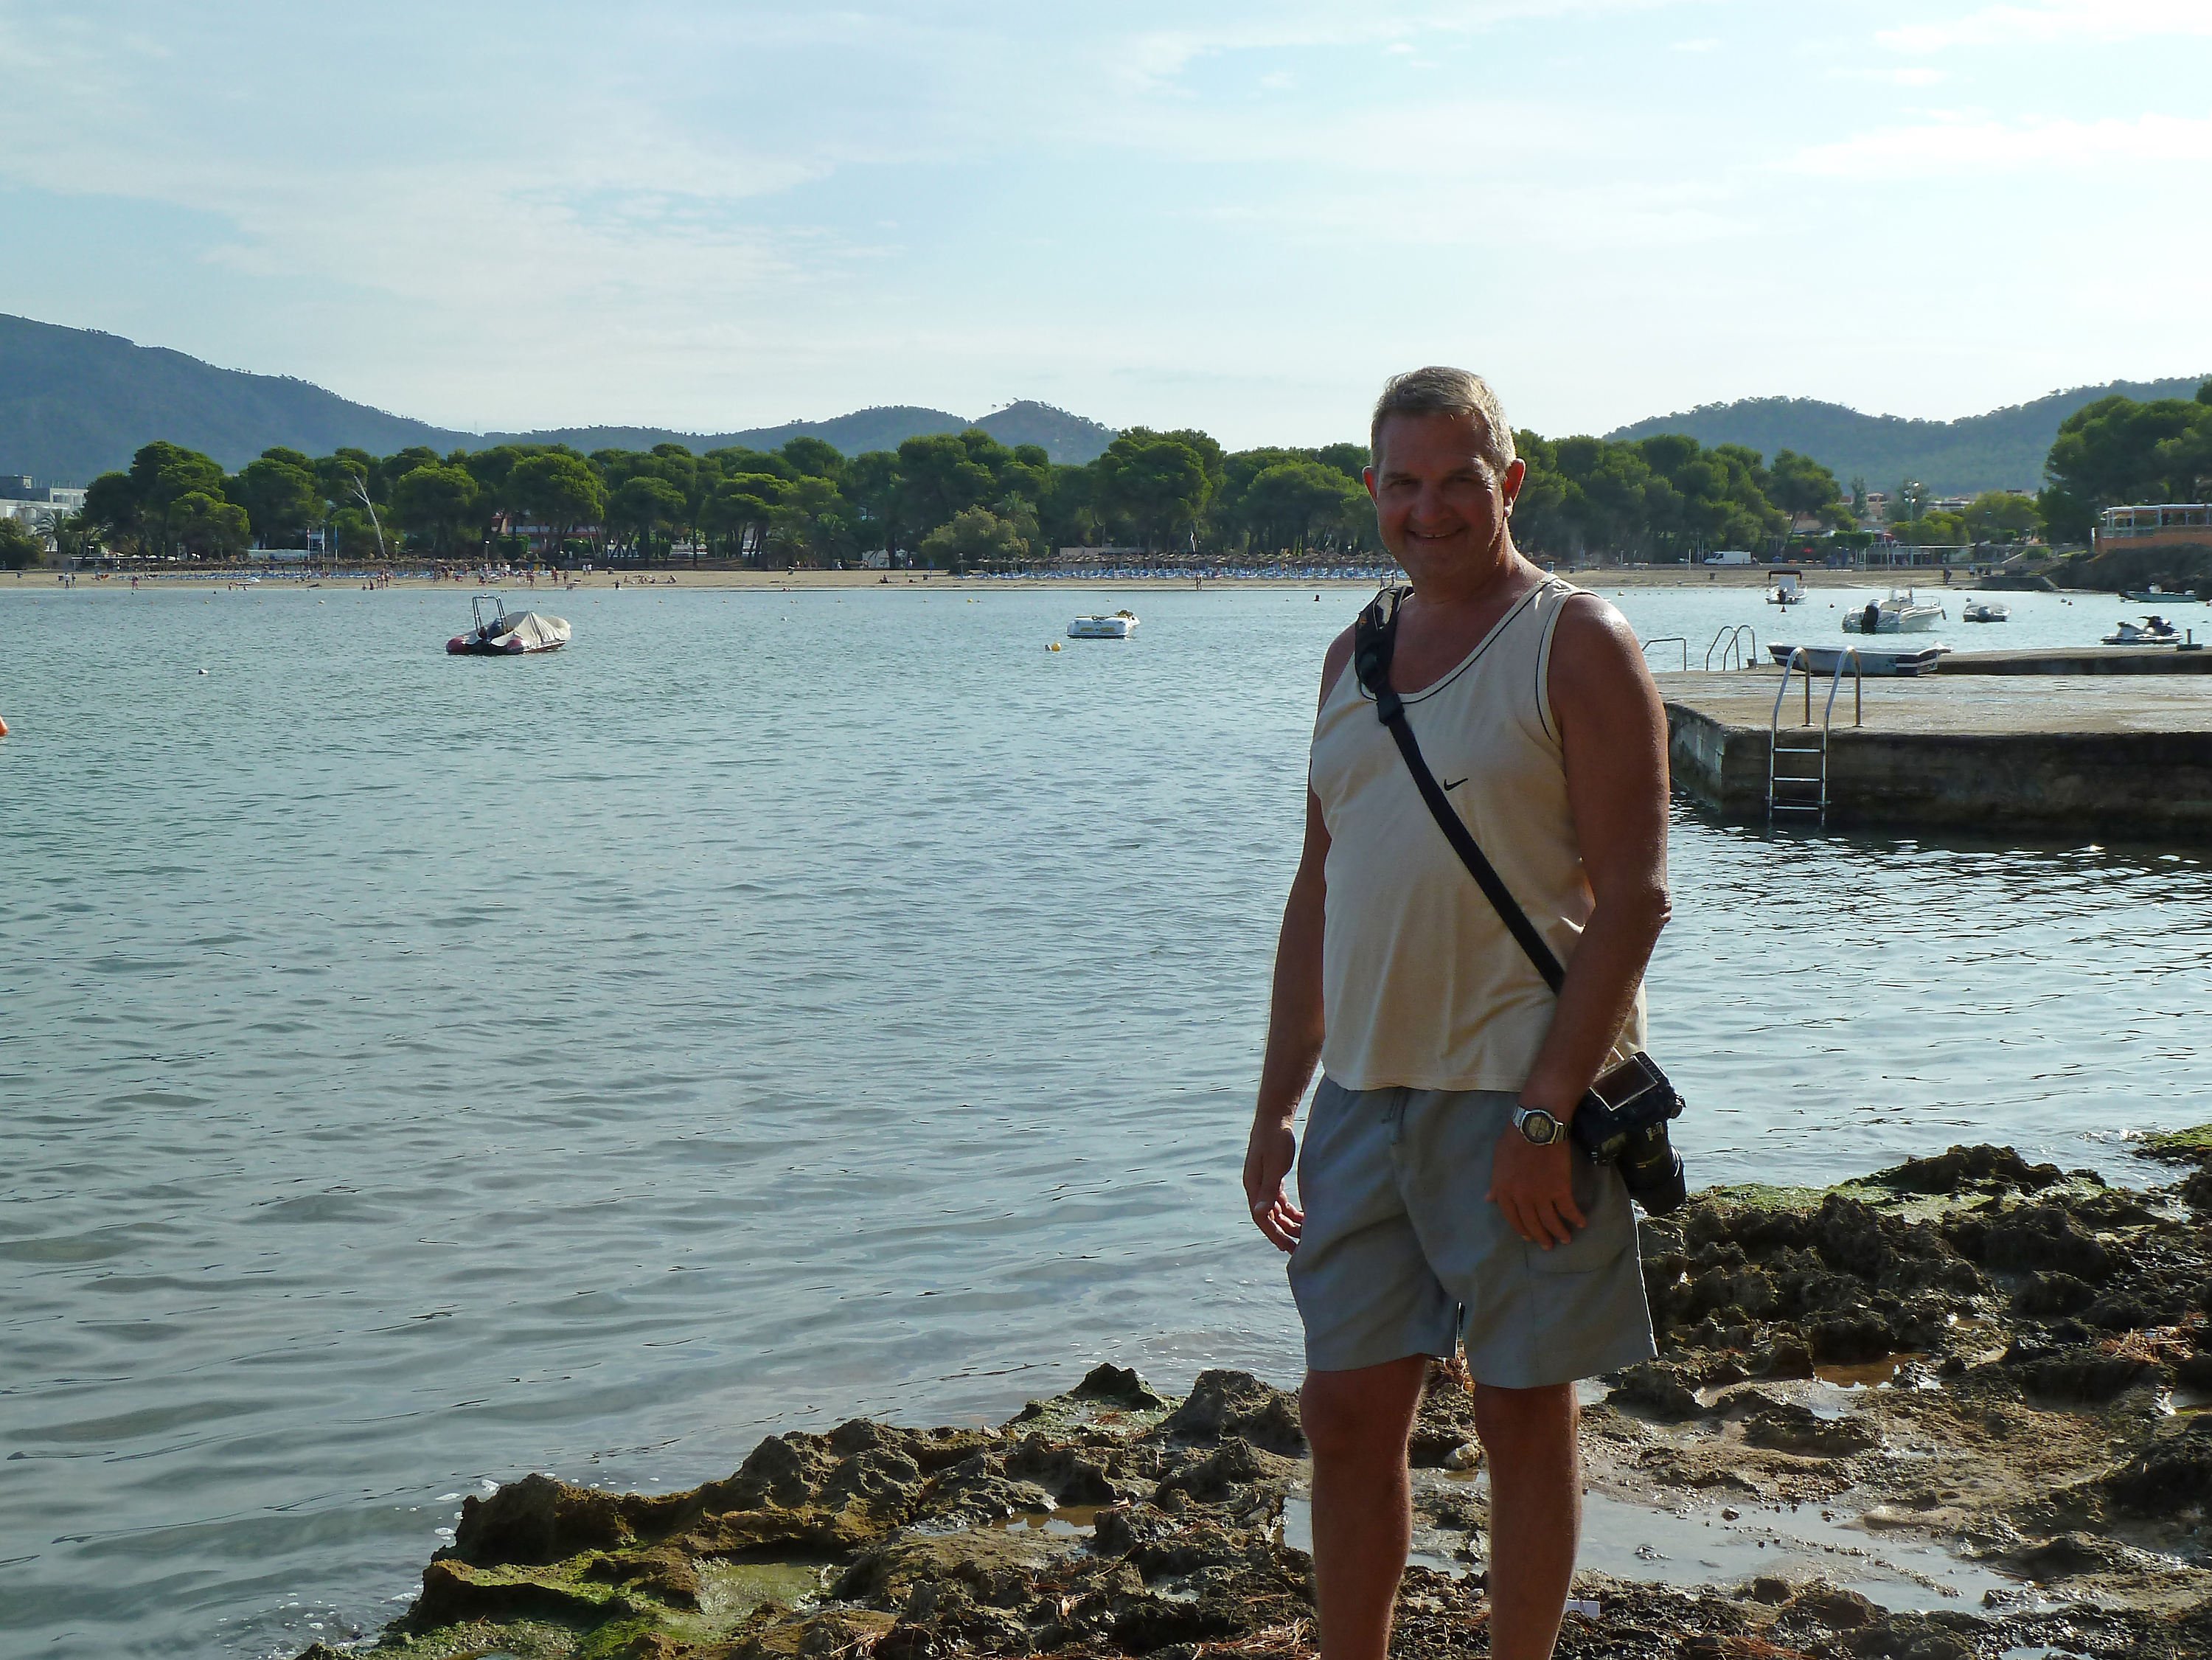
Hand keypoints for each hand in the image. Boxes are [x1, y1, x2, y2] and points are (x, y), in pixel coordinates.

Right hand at [1242, 1113, 1302, 1253]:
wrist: (1275, 1116)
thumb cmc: (1274, 1138)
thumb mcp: (1273, 1165)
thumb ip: (1268, 1190)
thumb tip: (1260, 1215)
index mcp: (1253, 1185)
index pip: (1261, 1217)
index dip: (1274, 1234)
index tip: (1288, 1248)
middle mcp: (1256, 1186)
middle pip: (1268, 1216)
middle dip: (1281, 1233)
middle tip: (1298, 1249)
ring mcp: (1264, 1181)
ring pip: (1275, 1210)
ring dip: (1287, 1223)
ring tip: (1304, 1235)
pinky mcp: (1273, 1176)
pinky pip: (1279, 1200)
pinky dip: (1290, 1210)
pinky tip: (1302, 1217)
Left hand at [1488, 1128, 1585, 1248]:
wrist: (1536, 1127)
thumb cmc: (1514, 1139)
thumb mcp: (1498, 1161)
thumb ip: (1496, 1183)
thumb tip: (1489, 1199)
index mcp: (1504, 1191)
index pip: (1511, 1217)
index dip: (1520, 1228)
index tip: (1527, 1236)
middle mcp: (1521, 1198)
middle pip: (1531, 1223)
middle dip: (1540, 1236)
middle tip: (1547, 1245)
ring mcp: (1541, 1196)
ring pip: (1550, 1221)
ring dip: (1558, 1233)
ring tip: (1566, 1239)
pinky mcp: (1560, 1190)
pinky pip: (1568, 1209)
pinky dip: (1575, 1218)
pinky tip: (1581, 1223)